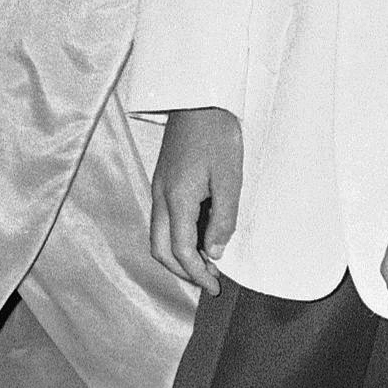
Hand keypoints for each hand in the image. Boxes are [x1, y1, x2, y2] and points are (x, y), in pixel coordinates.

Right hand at [149, 106, 243, 293]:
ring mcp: (158, 188)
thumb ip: (223, 218)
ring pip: (158, 236)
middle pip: (160, 249)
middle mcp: (160, 197)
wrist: (198, 100)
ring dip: (177, 256)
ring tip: (205, 264)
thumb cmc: (217, 134)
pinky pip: (161, 221)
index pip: (181, 250)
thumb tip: (216, 251)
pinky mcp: (162, 181)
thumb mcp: (230, 178)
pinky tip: (197, 237)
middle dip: (182, 271)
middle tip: (208, 282)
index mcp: (177, 198)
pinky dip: (175, 239)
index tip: (215, 287)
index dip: (197, 274)